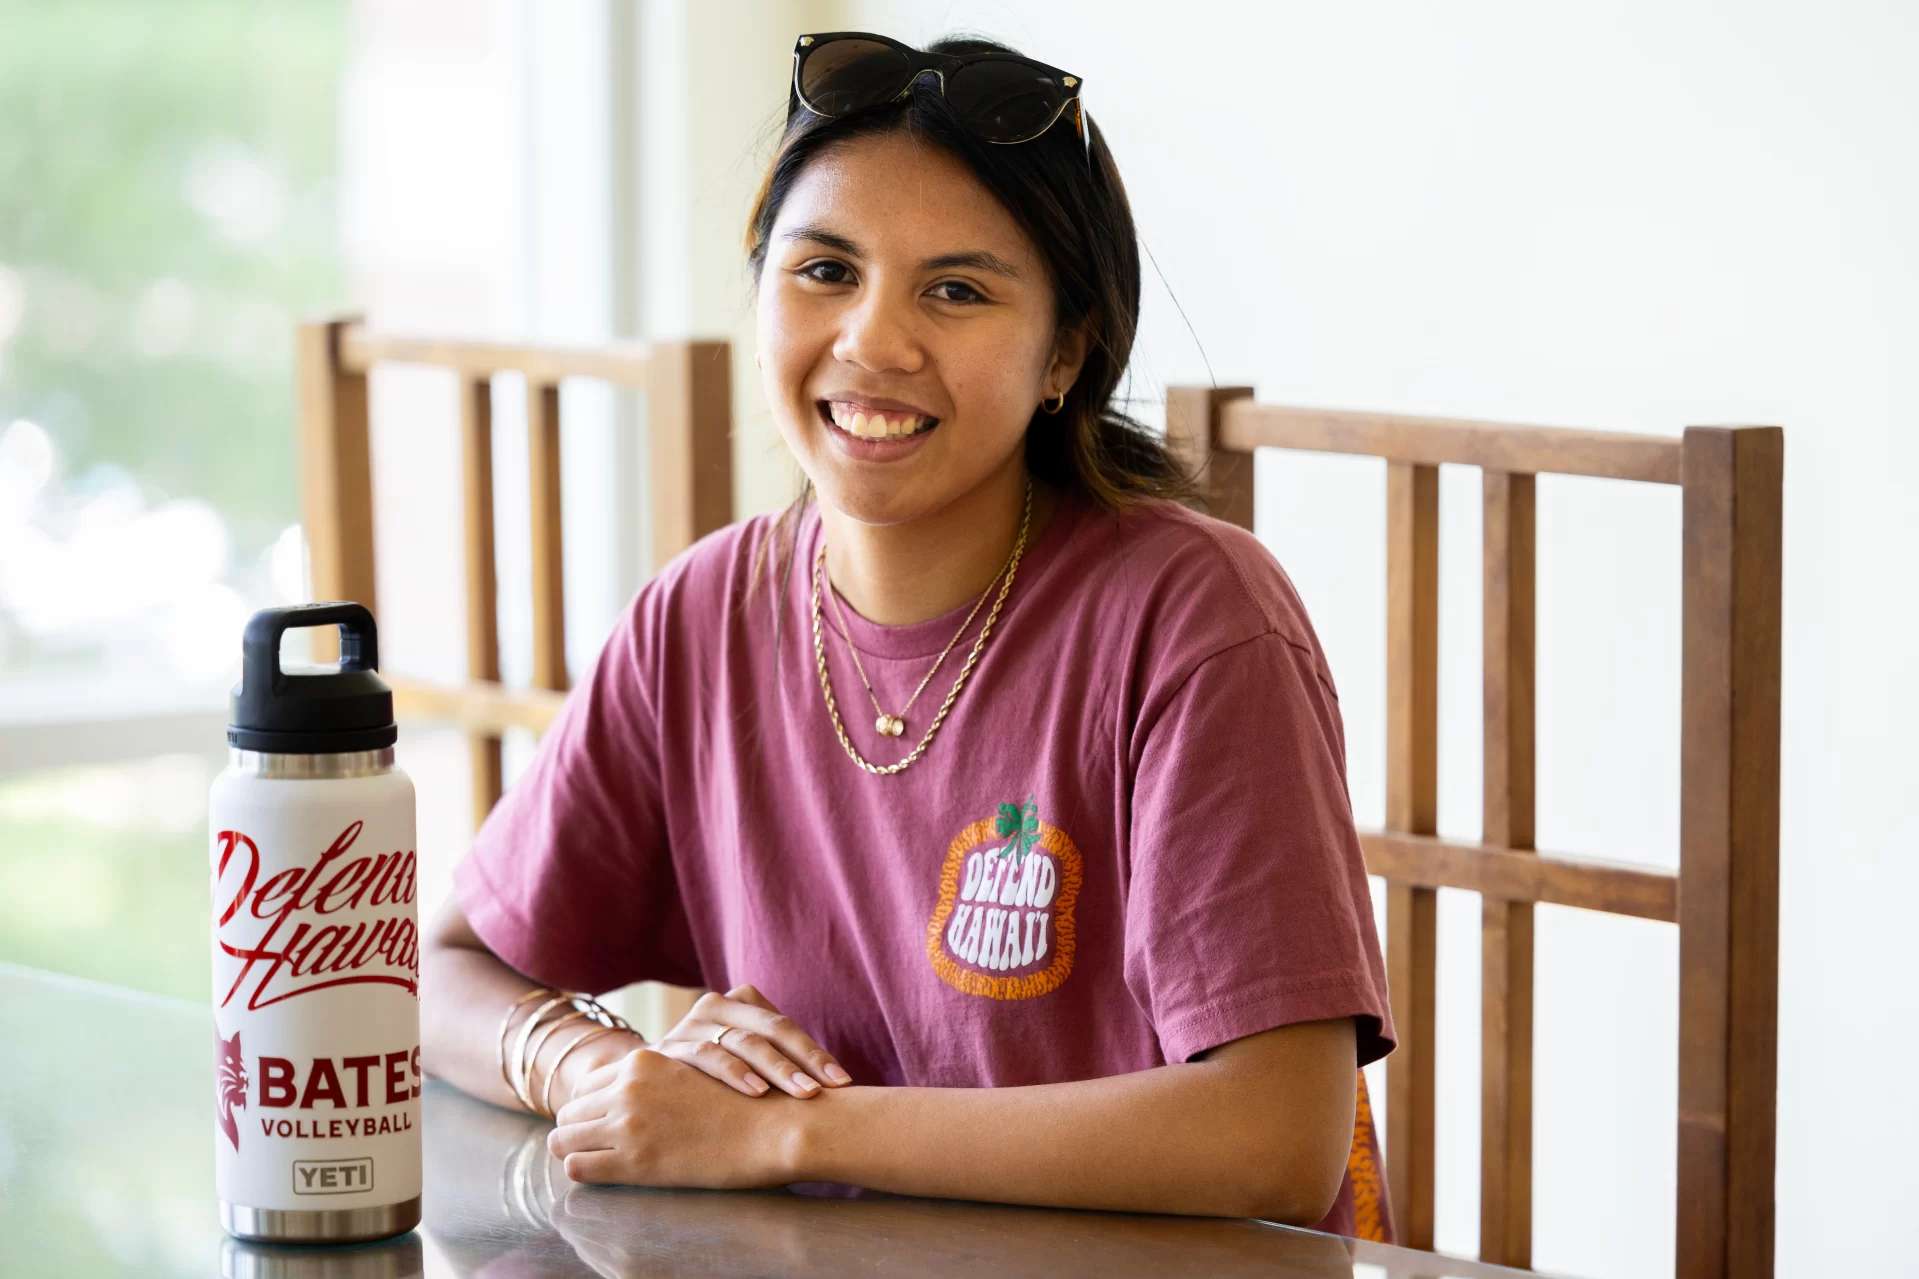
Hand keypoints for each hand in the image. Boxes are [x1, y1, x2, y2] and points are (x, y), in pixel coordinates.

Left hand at [547, 1045, 806, 1187]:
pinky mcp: (634, 1161)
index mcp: (643, 1062)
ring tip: (600, 1163)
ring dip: (577, 1151)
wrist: (777, 1127)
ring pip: (563, 1139)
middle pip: (570, 1110)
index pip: (588, 1083)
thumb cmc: (752, 1102)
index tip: (604, 1122)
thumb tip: (650, 1092)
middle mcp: (627, 1087)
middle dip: (580, 1128)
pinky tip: (606, 1176)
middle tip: (599, 1146)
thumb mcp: (700, 1068)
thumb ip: (667, 1073)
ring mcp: (627, 1123)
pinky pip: (577, 1168)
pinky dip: (585, 1173)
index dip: (593, 1105)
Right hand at [652, 984, 851, 1098]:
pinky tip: (756, 1092)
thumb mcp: (742, 1059)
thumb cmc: (710, 1075)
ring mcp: (690, 1026)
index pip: (783, 1026)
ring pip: (742, 1042)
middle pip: (769, 1029)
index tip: (842, 1082)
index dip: (815, 1053)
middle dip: (802, 1061)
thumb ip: (776, 1060)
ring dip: (775, 1069)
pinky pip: (707, 1056)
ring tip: (803, 1092)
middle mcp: (715, 1006)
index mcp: (739, 1001)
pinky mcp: (668, 1050)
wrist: (641, 1080)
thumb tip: (838, 1090)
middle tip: (826, 1089)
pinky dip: (734, 1073)